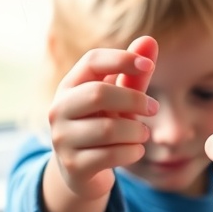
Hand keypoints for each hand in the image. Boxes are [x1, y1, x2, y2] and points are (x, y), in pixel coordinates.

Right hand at [47, 35, 158, 203]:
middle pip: (99, 93)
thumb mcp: (119, 101)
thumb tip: (150, 40)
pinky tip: (135, 150)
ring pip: (108, 129)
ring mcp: (62, 139)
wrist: (82, 172)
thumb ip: (134, 75)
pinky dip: (132, 152)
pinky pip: (111, 155)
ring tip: (143, 134)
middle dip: (134, 99)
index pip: (92, 61)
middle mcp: (59, 109)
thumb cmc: (103, 125)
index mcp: (69, 86)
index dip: (122, 59)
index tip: (149, 66)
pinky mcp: (73, 166)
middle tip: (154, 108)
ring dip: (136, 131)